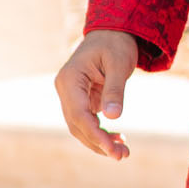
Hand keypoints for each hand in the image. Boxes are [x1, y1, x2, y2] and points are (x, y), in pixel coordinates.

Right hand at [55, 30, 139, 160]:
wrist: (113, 32)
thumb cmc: (116, 44)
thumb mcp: (119, 64)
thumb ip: (115, 90)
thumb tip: (113, 117)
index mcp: (69, 79)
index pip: (79, 115)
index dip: (95, 135)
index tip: (113, 150)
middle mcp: (65, 89)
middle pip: (77, 125)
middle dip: (98, 143)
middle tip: (122, 156)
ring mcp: (71, 95)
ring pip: (80, 126)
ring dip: (99, 141)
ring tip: (123, 152)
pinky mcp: (80, 99)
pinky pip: (87, 121)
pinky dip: (100, 132)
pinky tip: (117, 139)